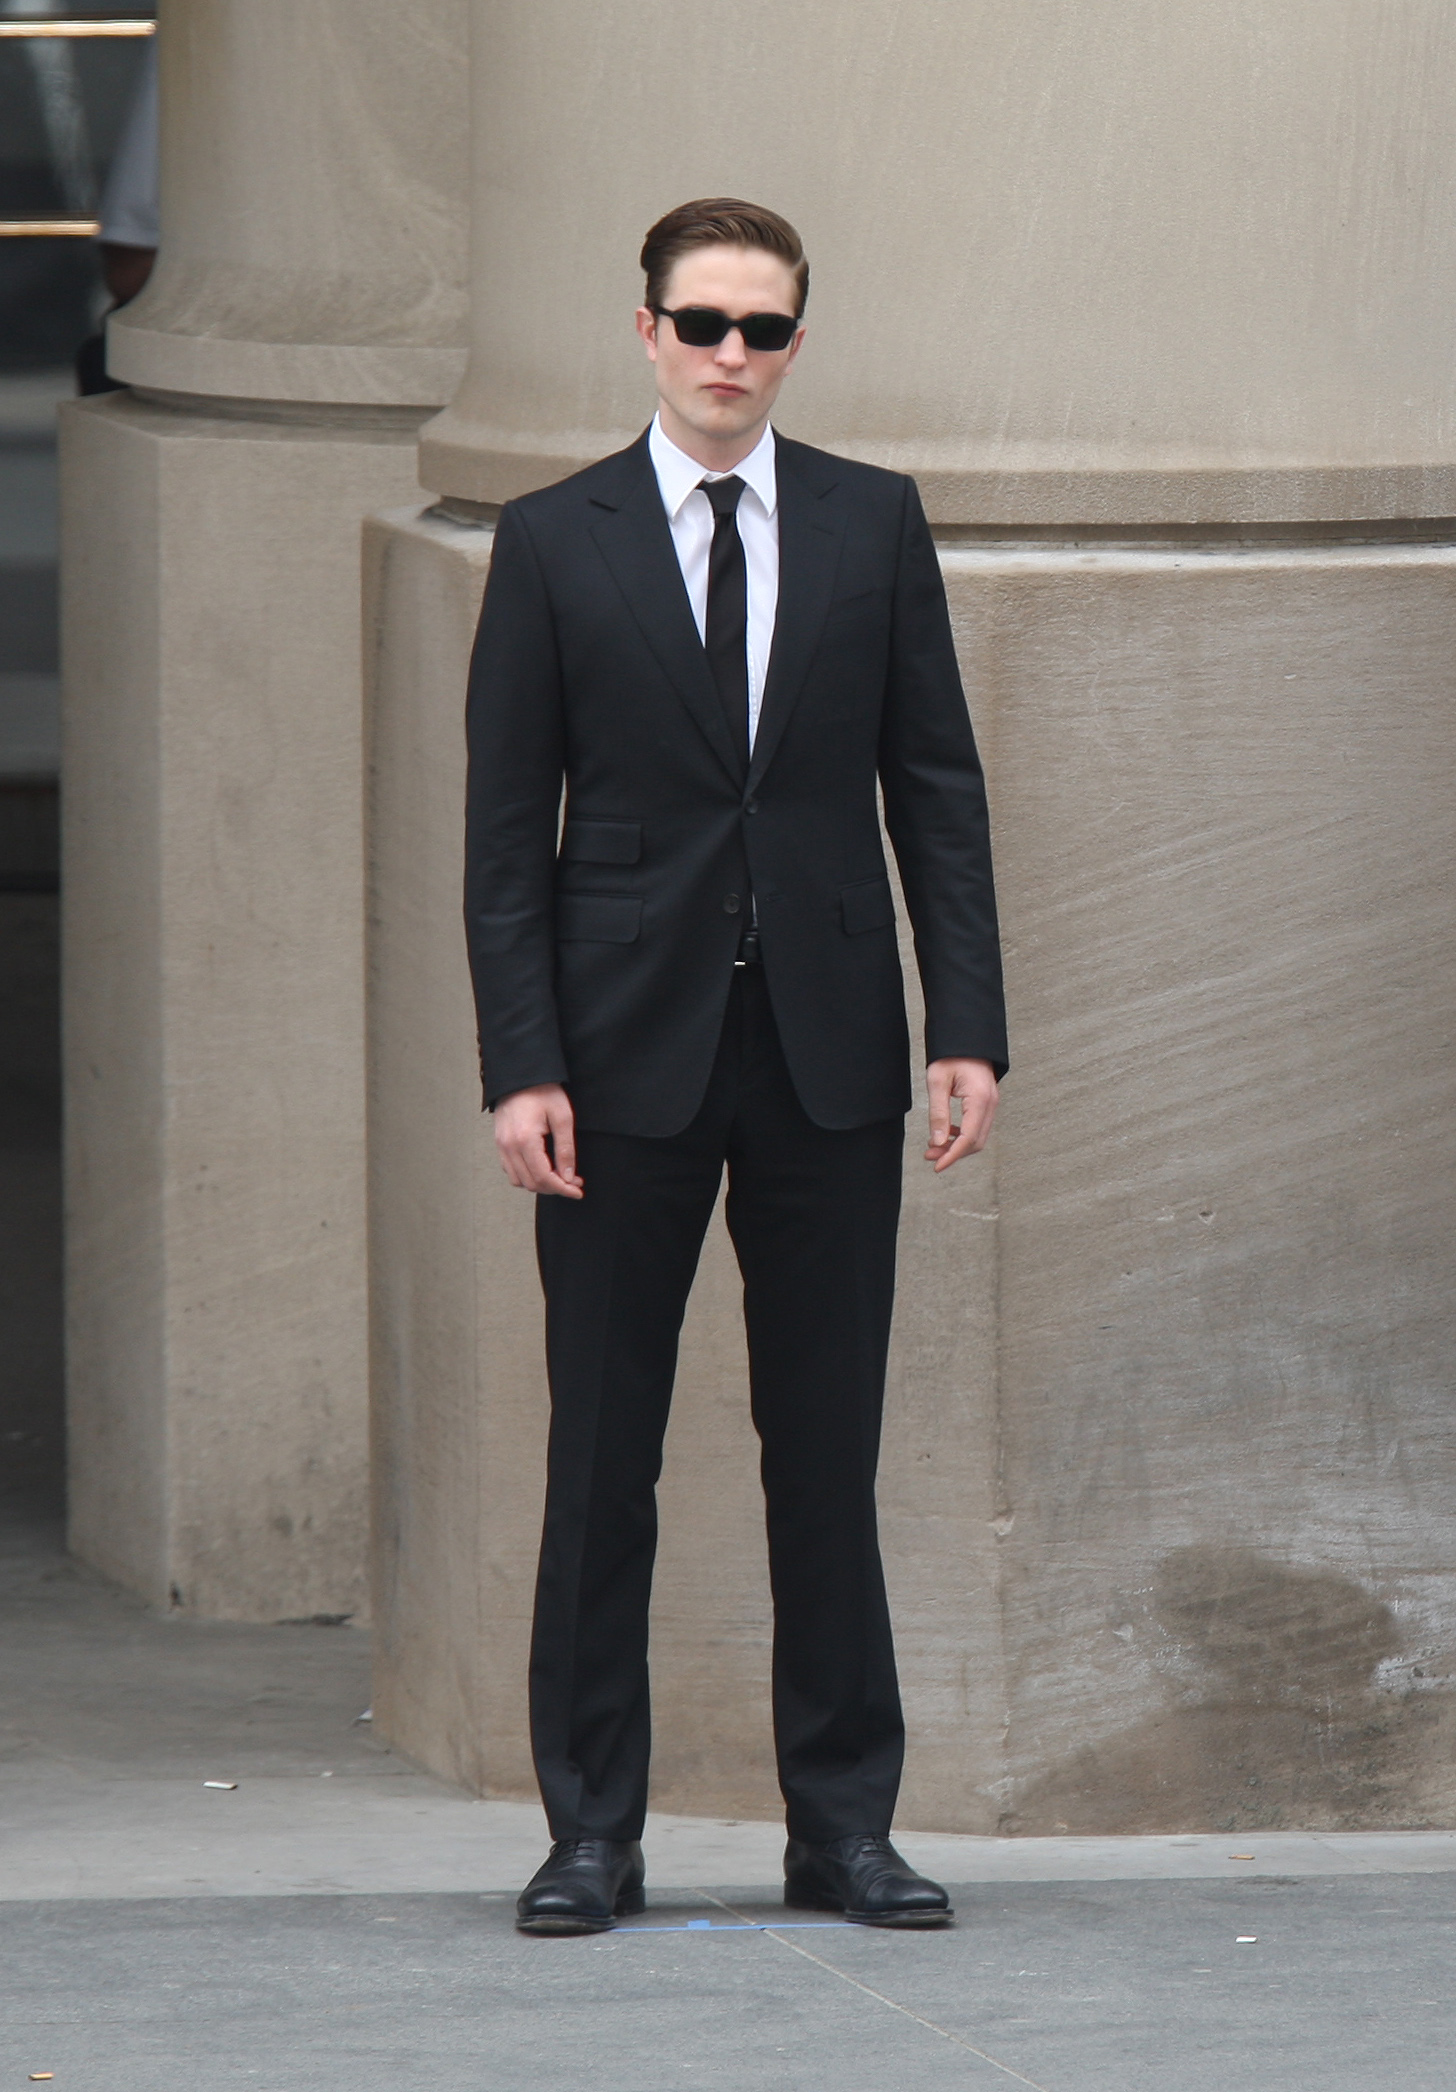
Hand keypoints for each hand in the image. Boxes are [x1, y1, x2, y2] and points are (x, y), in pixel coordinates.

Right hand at [493, 1083, 582, 1197]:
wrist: (520, 1074)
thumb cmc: (543, 1090)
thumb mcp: (563, 1117)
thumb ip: (566, 1150)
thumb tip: (569, 1177)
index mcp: (525, 1140)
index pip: (544, 1177)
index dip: (563, 1188)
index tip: (578, 1191)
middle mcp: (509, 1146)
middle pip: (531, 1183)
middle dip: (554, 1187)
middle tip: (574, 1182)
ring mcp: (501, 1145)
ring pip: (519, 1180)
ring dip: (539, 1184)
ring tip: (559, 1176)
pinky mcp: (499, 1142)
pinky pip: (510, 1170)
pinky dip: (526, 1175)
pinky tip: (542, 1167)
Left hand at [924, 1058, 997, 1172]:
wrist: (965, 1037)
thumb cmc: (950, 1055)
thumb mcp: (937, 1082)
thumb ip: (938, 1113)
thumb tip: (938, 1142)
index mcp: (980, 1099)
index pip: (969, 1138)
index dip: (952, 1156)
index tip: (937, 1166)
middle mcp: (990, 1103)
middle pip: (976, 1142)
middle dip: (953, 1153)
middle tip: (929, 1156)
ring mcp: (991, 1103)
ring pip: (978, 1136)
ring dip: (957, 1146)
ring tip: (933, 1147)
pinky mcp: (987, 1102)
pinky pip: (978, 1126)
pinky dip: (963, 1135)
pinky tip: (946, 1134)